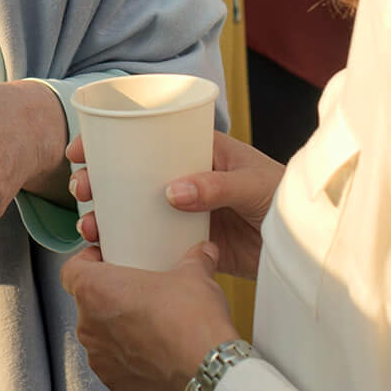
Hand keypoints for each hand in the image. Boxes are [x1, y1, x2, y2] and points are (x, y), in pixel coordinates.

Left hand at [60, 239, 238, 390]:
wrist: (209, 371)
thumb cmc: (192, 320)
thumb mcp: (194, 276)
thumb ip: (194, 259)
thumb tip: (204, 251)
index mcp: (95, 292)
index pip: (71, 271)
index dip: (86, 264)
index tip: (107, 262)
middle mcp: (89, 328)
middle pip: (89, 306)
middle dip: (110, 300)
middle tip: (139, 295)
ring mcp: (100, 362)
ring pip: (103, 340)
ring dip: (120, 333)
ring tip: (151, 328)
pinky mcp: (117, 388)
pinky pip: (118, 369)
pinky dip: (132, 363)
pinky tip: (157, 356)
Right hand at [71, 130, 282, 279]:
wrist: (309, 247)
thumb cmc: (287, 199)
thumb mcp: (254, 184)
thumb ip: (216, 185)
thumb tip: (170, 192)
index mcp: (201, 151)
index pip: (148, 137)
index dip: (111, 140)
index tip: (80, 149)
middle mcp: (189, 179)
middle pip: (133, 175)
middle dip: (101, 181)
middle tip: (81, 189)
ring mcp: (188, 213)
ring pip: (137, 210)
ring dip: (108, 216)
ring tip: (89, 226)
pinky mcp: (192, 245)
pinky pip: (154, 243)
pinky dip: (130, 247)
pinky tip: (109, 253)